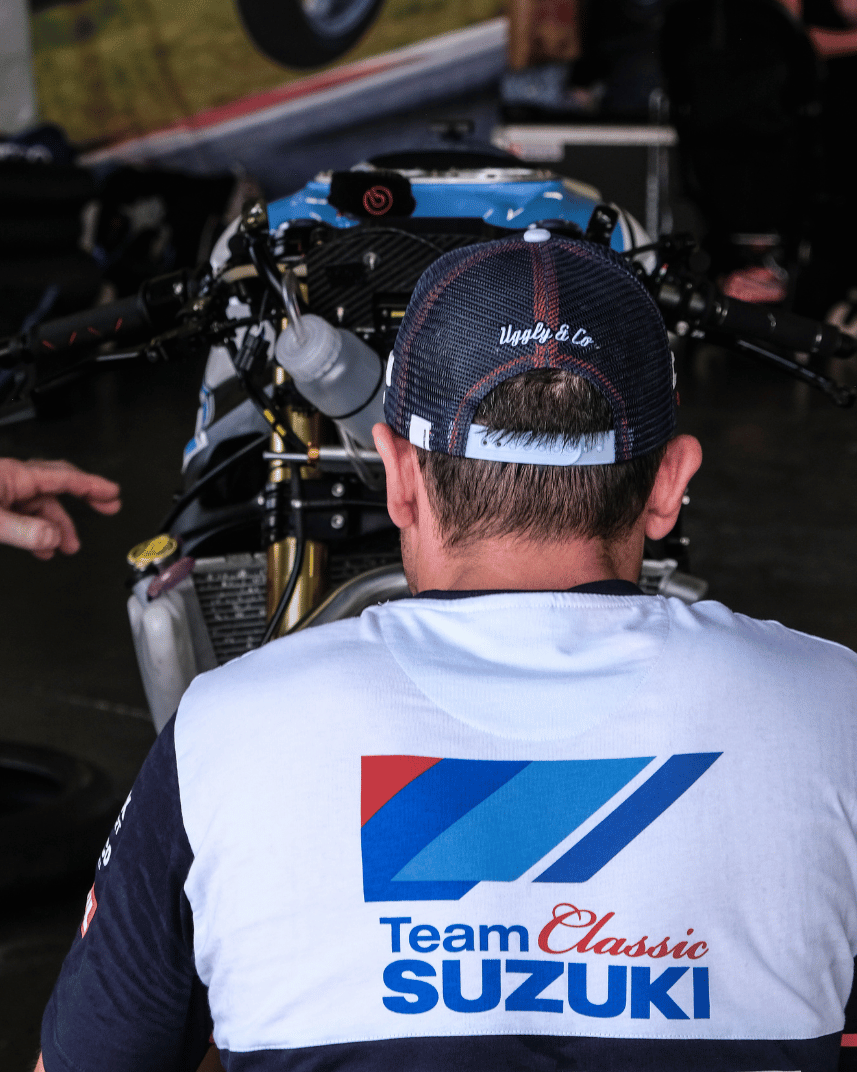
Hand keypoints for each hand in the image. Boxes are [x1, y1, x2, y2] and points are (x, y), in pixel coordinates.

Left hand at [0, 458, 120, 558]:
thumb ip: (23, 531)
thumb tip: (54, 537)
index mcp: (14, 475)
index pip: (63, 477)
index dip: (91, 485)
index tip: (113, 493)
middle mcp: (12, 479)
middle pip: (58, 486)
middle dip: (84, 498)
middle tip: (109, 508)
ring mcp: (4, 492)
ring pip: (40, 506)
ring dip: (57, 527)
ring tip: (68, 548)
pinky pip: (24, 515)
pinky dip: (37, 532)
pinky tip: (42, 549)